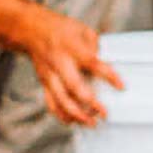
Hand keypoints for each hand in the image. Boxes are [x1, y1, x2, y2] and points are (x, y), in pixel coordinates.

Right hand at [20, 6, 123, 126]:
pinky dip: (61, 115)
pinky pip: (51, 103)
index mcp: (72, 47)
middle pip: (74, 86)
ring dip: (76, 114)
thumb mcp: (82, 29)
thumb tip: (107, 62)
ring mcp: (50, 74)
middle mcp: (59, 62)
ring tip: (91, 123)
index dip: (108, 75)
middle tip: (104, 113)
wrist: (31, 29)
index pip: (92, 63)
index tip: (121, 86)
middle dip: (90, 103)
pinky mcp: (44, 82)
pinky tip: (73, 121)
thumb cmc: (60, 29)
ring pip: (61, 99)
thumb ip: (96, 46)